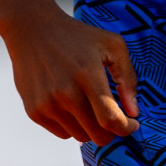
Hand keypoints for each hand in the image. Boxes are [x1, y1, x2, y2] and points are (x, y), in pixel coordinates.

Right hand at [0, 5, 140, 144]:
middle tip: (113, 117)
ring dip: (91, 127)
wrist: (32, 29)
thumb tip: (133, 112)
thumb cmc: (77, 36)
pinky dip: (72, 125)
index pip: (110, 119)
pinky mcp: (34, 111)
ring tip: (90, 105)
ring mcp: (47, 104)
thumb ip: (127, 78)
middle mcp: (66, 94)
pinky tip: (72, 104)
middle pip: (97, 135)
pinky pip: (62, 133)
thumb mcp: (112, 45)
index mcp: (88, 75)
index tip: (132, 124)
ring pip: (81, 137)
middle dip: (111, 131)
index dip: (126, 128)